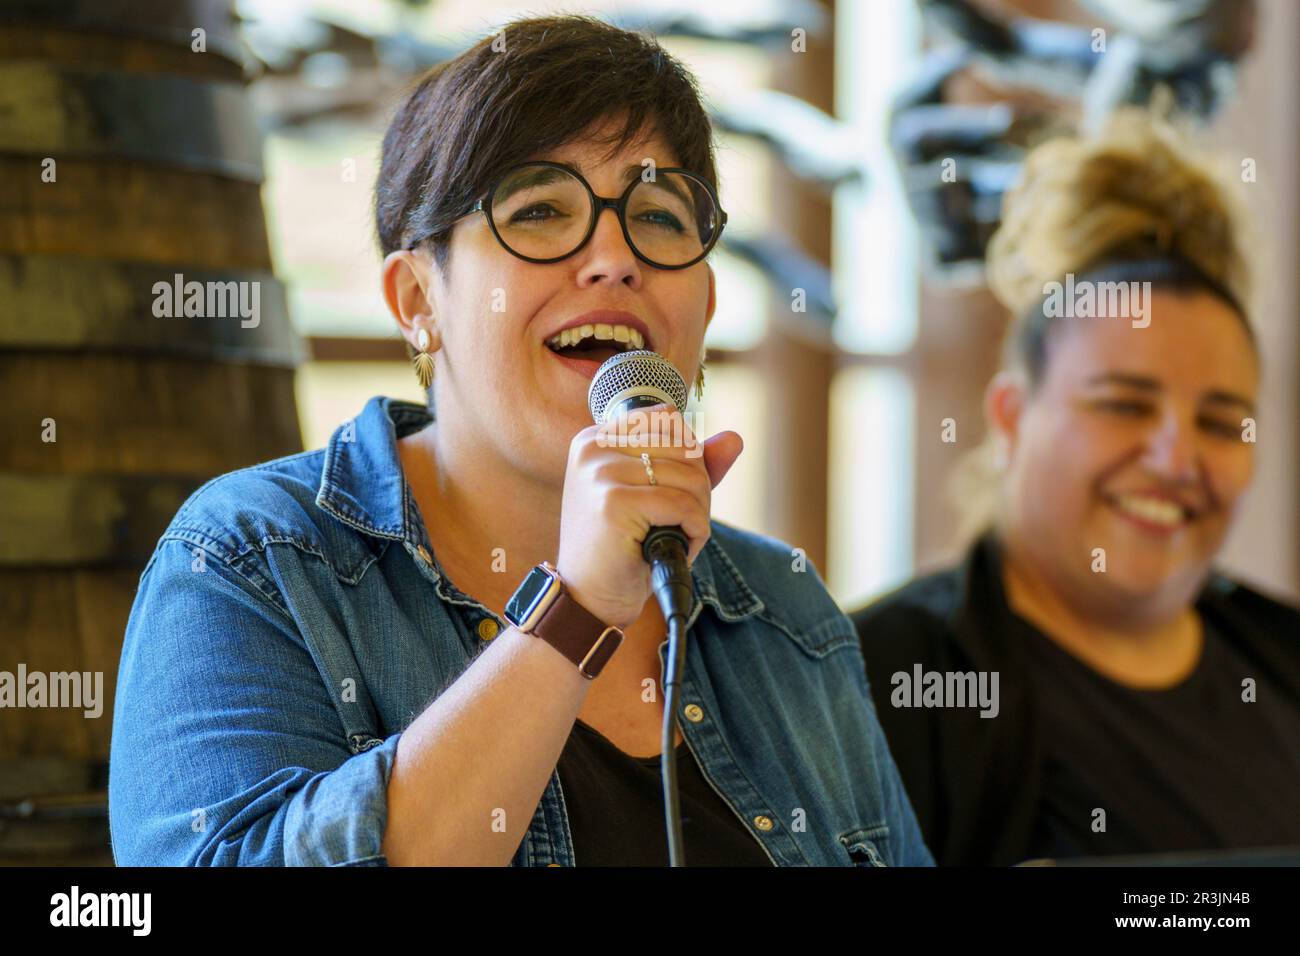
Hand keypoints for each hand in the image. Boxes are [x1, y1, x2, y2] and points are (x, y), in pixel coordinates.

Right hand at [555, 405, 742, 629]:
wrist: (590, 598)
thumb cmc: (623, 547)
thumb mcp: (657, 496)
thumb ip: (693, 465)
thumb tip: (735, 439)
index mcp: (596, 438)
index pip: (668, 419)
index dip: (689, 456)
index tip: (675, 491)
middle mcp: (593, 447)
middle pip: (684, 445)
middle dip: (698, 487)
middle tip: (682, 520)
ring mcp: (601, 473)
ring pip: (689, 476)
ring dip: (698, 513)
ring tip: (678, 536)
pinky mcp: (613, 503)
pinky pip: (682, 505)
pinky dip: (694, 530)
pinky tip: (678, 545)